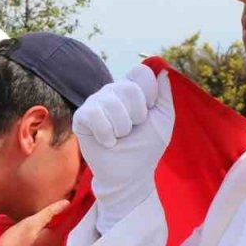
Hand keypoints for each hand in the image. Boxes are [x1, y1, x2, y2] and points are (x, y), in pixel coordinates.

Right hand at [0, 200, 70, 245]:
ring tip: (39, 216)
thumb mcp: (30, 224)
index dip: (71, 206)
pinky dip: (44, 235)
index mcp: (58, 237)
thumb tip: (66, 203)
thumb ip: (49, 213)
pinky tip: (34, 231)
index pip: (71, 218)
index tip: (70, 196)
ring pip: (55, 235)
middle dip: (58, 216)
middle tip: (49, 203)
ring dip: (49, 226)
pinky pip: (48, 243)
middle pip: (62, 226)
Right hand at [73, 65, 174, 232]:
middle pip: (128, 87)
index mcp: (131, 88)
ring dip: (122, 128)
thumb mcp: (163, 120)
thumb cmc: (145, 147)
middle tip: (133, 130)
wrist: (129, 175)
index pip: (141, 72)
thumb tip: (163, 70)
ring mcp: (95, 102)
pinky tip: (107, 142)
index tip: (148, 114)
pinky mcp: (81, 117)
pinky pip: (94, 115)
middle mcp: (112, 91)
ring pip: (112, 102)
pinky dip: (106, 134)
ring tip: (120, 137)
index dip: (149, 94)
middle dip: (137, 115)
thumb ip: (165, 95)